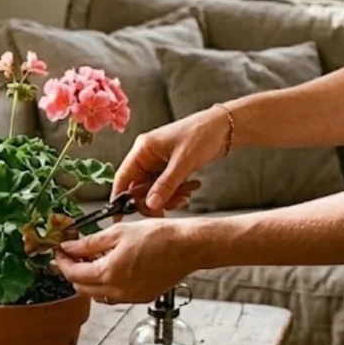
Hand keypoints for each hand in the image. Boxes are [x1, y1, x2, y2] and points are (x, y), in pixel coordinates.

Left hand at [55, 219, 202, 304]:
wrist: (188, 247)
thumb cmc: (158, 236)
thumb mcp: (117, 233)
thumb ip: (89, 243)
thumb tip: (69, 247)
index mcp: (108, 274)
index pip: (73, 273)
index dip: (62, 261)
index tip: (60, 250)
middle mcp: (117, 291)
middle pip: (82, 287)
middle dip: (73, 271)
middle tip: (72, 254)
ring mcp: (130, 297)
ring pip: (97, 294)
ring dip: (89, 279)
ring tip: (91, 258)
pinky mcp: (141, 297)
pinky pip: (114, 296)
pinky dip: (106, 284)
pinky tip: (110, 267)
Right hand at [113, 106, 230, 212]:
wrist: (224, 127)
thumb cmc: (202, 134)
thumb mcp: (183, 162)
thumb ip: (166, 185)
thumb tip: (150, 205)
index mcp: (143, 149)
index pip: (123, 177)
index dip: (119, 198)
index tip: (119, 217)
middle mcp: (146, 156)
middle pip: (137, 188)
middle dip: (152, 200)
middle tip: (166, 209)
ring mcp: (157, 163)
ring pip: (152, 190)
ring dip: (167, 197)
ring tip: (185, 194)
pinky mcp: (169, 168)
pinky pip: (165, 187)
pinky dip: (175, 193)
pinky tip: (188, 190)